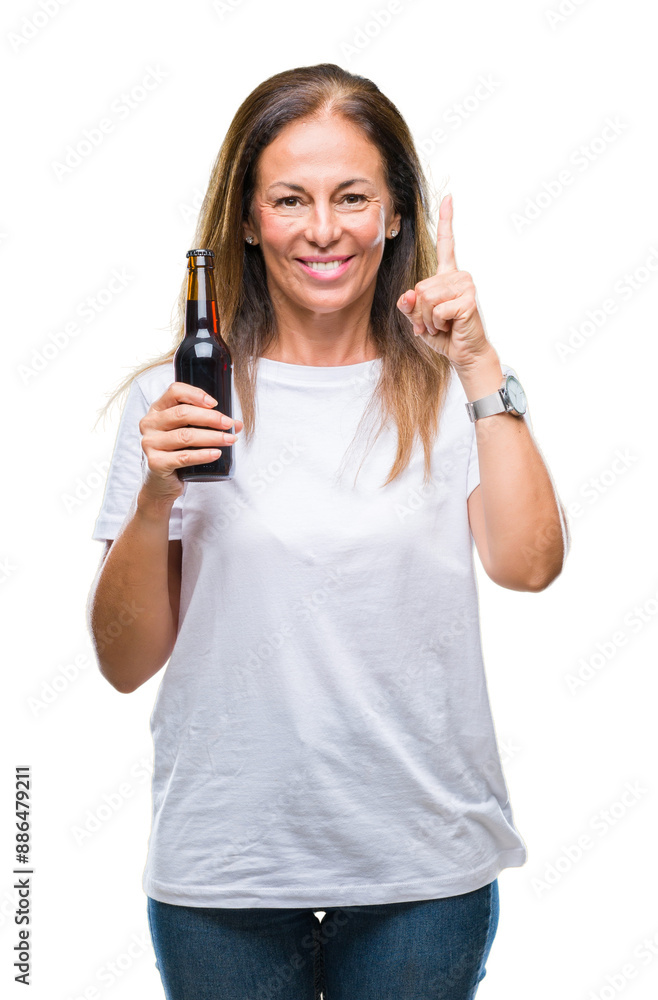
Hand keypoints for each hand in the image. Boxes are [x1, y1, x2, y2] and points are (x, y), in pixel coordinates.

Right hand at [139, 383, 242, 501]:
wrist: (160, 484)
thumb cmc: (175, 453)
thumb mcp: (188, 434)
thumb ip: (208, 425)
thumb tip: (237, 424)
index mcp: (157, 410)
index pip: (174, 391)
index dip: (196, 394)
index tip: (215, 403)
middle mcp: (150, 424)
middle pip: (182, 414)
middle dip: (210, 418)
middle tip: (229, 424)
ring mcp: (150, 443)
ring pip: (185, 436)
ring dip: (212, 437)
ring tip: (229, 440)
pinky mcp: (155, 463)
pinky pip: (184, 457)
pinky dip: (203, 455)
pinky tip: (216, 453)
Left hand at [396, 194, 492, 368]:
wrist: (464, 353)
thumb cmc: (444, 334)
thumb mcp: (418, 319)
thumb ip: (408, 306)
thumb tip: (406, 295)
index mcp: (447, 275)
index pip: (447, 243)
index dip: (447, 221)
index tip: (449, 198)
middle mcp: (458, 275)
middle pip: (419, 287)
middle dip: (419, 311)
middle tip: (434, 322)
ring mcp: (465, 286)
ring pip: (425, 298)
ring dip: (427, 319)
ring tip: (442, 324)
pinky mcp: (468, 300)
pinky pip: (436, 310)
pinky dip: (436, 324)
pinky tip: (449, 327)